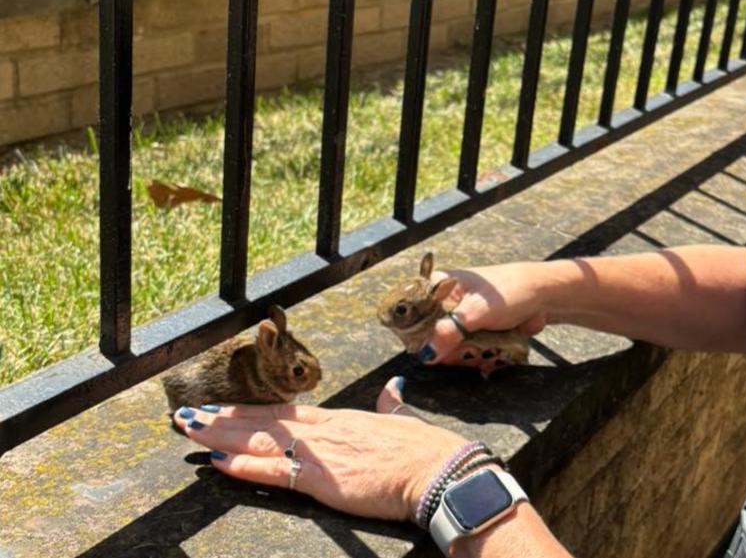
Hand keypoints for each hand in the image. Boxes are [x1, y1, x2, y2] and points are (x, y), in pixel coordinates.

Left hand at [172, 377, 468, 521]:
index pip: (286, 410)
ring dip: (222, 435)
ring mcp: (321, 453)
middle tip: (187, 415)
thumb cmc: (425, 449)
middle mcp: (325, 431)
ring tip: (189, 429)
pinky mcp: (322, 479)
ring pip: (260, 440)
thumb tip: (393, 386)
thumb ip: (391, 404)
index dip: (251, 408)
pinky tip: (218, 461)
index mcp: (342, 419)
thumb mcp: (403, 420)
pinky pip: (274, 472)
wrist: (438, 469)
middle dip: (223, 418)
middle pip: (264, 420)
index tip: (224, 406)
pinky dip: (244, 466)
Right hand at [423, 262, 552, 371]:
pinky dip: (478, 356)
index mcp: (440, 287)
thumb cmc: (509, 291)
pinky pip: (468, 352)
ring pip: (450, 349)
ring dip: (467, 355)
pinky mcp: (476, 332)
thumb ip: (450, 332)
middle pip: (431, 338)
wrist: (544, 296)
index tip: (430, 348)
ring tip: (485, 348)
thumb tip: (426, 354)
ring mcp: (462, 320)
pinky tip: (490, 353)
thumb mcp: (476, 312)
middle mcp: (447, 303)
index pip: (412, 314)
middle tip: (468, 348)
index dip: (418, 334)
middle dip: (450, 350)